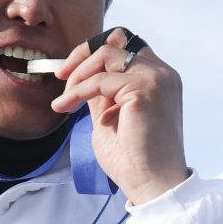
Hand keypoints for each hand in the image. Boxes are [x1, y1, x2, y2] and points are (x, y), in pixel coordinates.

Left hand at [50, 27, 188, 204]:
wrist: (152, 183)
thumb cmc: (134, 160)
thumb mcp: (110, 118)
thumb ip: (101, 95)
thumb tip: (80, 80)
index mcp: (159, 78)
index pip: (124, 46)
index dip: (93, 53)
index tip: (69, 72)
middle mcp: (162, 73)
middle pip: (116, 40)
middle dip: (82, 55)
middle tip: (60, 77)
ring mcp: (156, 79)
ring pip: (106, 55)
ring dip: (79, 74)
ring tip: (65, 100)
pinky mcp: (144, 90)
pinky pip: (99, 80)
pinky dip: (77, 91)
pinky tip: (66, 107)